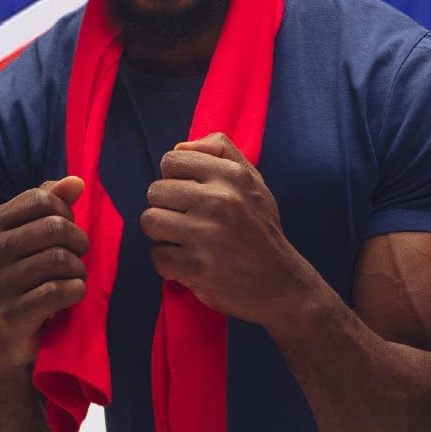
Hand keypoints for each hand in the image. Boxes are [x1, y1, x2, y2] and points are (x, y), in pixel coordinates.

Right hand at [0, 177, 89, 367]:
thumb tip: (76, 182)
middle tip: (77, 257)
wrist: (0, 338)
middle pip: (54, 227)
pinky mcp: (11, 313)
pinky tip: (71, 295)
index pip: (41, 198)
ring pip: (59, 259)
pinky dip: (75, 291)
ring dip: (78, 269)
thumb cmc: (20, 280)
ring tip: (73, 277)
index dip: (65, 212)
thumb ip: (49, 205)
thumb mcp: (26, 238)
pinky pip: (59, 291)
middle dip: (78, 242)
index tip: (67, 231)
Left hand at [140, 132, 312, 322]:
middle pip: (155, 191)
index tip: (188, 194)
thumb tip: (179, 147)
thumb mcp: (253, 183)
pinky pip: (156, 255)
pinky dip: (168, 263)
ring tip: (183, 240)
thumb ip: (221, 153)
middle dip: (166, 207)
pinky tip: (188, 263)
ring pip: (149, 221)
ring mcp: (206, 235)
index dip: (173, 178)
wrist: (281, 284)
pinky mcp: (195, 267)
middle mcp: (219, 201)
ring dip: (162, 234)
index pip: (172, 161)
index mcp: (232, 176)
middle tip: (186, 221)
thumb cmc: (260, 230)